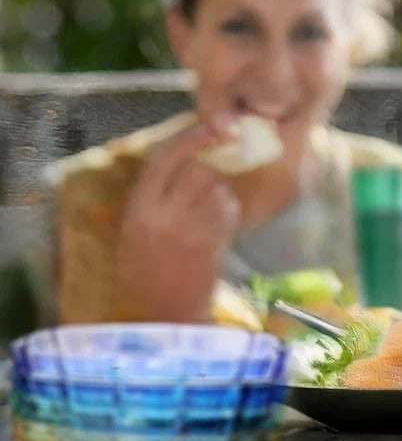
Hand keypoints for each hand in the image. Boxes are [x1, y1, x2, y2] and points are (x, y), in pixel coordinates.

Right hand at [115, 119, 242, 321]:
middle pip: (196, 170)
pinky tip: (216, 228)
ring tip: (206, 215)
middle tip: (212, 175)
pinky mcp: (212, 244)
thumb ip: (154, 201)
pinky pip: (228, 212)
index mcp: (137, 210)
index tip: (210, 125)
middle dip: (209, 168)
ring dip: (220, 193)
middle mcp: (162, 216)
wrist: (162, 315)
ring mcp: (189, 230)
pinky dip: (228, 212)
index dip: (189, 139)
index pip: (163, 161)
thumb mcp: (135, 233)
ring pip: (217, 190)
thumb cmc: (145, 274)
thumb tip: (184, 165)